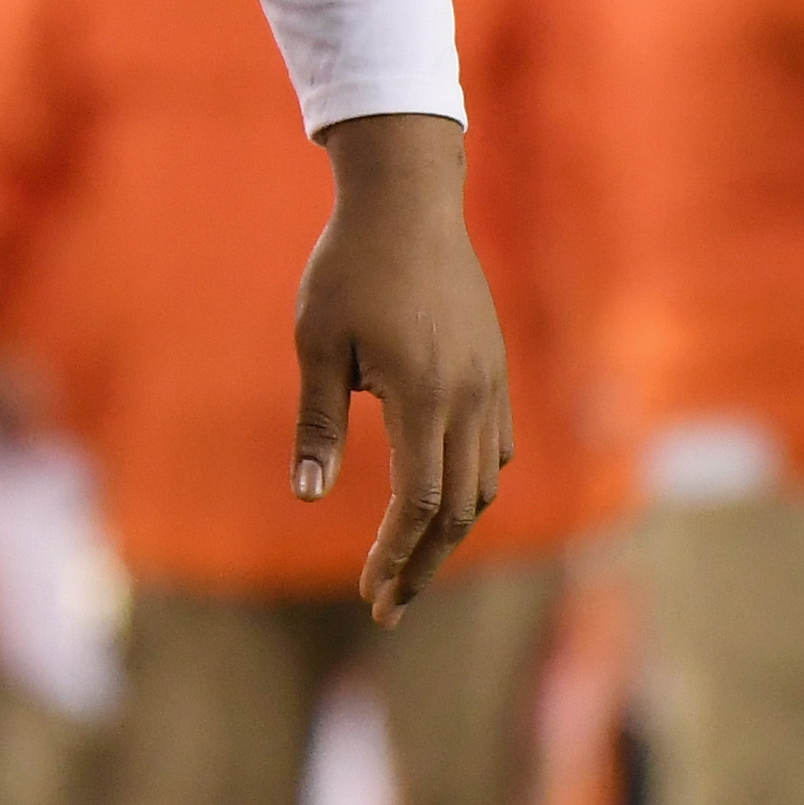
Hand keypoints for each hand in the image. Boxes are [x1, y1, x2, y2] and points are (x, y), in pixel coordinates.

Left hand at [291, 112, 510, 624]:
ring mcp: (491, 384)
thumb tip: (307, 495)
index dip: (396, 554)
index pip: (419, 502)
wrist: (408, 200)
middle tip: (388, 604)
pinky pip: (495, 448)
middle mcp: (469, 397)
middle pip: (458, 509)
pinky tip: (441, 501)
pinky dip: (471, 486)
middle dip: (423, 562)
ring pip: (482, 483)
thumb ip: (317, 422)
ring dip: (450, 531)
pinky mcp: (496, 370)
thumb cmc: (348, 267)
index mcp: (423, 394)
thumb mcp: (316, 341)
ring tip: (410, 563)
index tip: (372, 594)